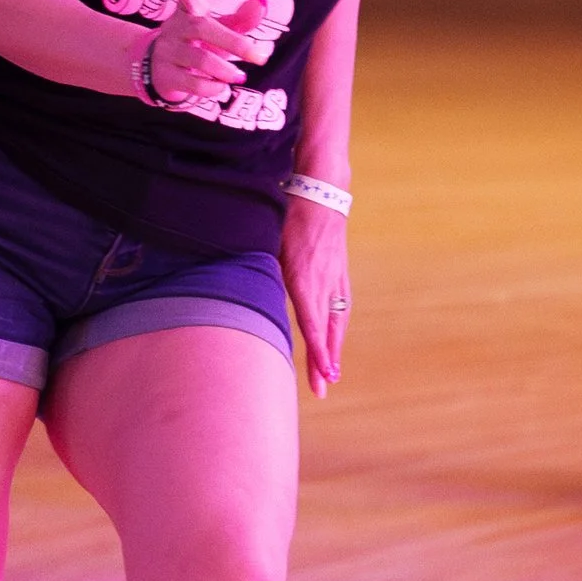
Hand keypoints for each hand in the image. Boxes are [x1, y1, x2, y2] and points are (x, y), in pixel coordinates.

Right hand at [142, 0, 266, 118]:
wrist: (158, 71)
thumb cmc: (194, 46)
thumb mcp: (216, 31)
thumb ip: (240, 20)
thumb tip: (261, 3)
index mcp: (188, 15)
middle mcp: (175, 30)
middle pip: (203, 29)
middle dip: (235, 43)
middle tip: (260, 57)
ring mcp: (168, 53)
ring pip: (200, 60)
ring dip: (225, 70)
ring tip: (240, 76)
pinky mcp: (166, 77)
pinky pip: (193, 83)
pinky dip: (213, 88)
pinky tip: (221, 88)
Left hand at [280, 194, 349, 395]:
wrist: (321, 193)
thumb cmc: (288, 216)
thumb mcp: (269, 243)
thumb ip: (260, 270)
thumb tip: (241, 294)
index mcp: (303, 277)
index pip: (312, 322)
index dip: (318, 350)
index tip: (324, 374)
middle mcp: (323, 282)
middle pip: (327, 329)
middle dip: (326, 360)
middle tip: (325, 387)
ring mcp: (335, 278)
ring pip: (337, 320)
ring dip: (334, 348)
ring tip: (331, 373)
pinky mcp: (339, 273)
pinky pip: (340, 306)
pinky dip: (338, 329)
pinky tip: (334, 341)